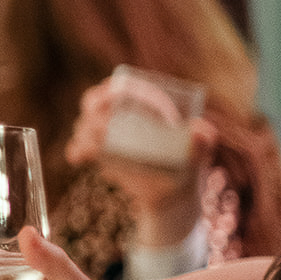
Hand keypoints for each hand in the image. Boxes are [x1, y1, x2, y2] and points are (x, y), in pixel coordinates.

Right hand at [66, 77, 215, 247]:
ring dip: (85, 132)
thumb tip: (198, 129)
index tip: (117, 95)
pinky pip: (78, 149)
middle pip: (94, 102)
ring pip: (83, 124)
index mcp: (142, 104)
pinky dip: (75, 151)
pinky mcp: (97, 155)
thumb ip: (205, 139)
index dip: (115, 88)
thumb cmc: (187, 164)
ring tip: (96, 147)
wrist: (172, 193)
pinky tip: (79, 158)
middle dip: (94, 108)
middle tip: (105, 126)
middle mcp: (119, 114)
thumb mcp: (201, 151)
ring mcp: (105, 134)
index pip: (121, 86)